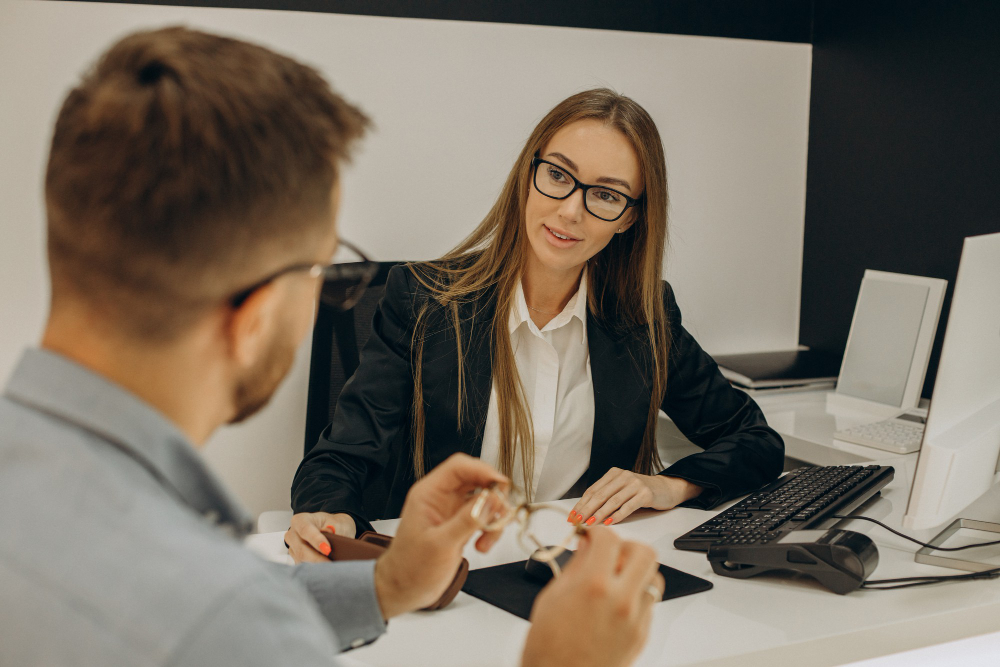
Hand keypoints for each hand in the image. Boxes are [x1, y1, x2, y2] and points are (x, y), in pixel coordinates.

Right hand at [285, 512, 356, 562]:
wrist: (333, 529)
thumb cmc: (335, 524)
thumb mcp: (338, 523)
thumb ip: (335, 527)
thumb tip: (330, 532)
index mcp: (301, 520)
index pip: (305, 530)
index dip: (316, 540)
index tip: (328, 549)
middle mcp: (293, 534)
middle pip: (301, 549)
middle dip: (317, 559)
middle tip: (331, 565)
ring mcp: (293, 548)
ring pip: (301, 560)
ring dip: (316, 566)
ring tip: (331, 568)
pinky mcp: (296, 559)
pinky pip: (303, 566)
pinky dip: (315, 569)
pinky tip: (326, 570)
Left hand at [373, 453, 507, 618]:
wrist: (403, 590)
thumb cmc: (409, 569)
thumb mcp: (440, 545)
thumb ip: (466, 521)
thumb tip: (490, 500)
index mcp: (429, 494)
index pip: (459, 467)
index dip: (482, 470)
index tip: (500, 484)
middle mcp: (441, 498)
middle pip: (476, 479)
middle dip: (493, 496)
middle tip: (499, 513)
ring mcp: (451, 511)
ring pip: (484, 499)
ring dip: (493, 516)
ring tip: (488, 537)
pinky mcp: (460, 525)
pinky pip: (484, 516)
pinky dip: (490, 528)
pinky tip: (483, 544)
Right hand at [521, 526, 663, 666]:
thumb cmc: (549, 648)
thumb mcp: (552, 597)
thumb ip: (575, 566)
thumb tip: (586, 545)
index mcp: (594, 586)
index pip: (610, 539)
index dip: (599, 531)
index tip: (593, 535)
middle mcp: (621, 601)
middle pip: (644, 552)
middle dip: (626, 545)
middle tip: (610, 552)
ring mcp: (635, 620)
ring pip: (654, 577)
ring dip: (637, 571)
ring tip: (616, 577)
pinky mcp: (641, 635)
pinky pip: (649, 603)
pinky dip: (636, 595)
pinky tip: (615, 602)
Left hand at [569, 469, 702, 525]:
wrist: (665, 489)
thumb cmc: (640, 492)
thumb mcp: (622, 489)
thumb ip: (606, 496)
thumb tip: (585, 512)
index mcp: (614, 474)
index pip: (593, 490)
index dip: (581, 504)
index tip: (572, 516)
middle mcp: (623, 476)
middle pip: (600, 495)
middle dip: (586, 510)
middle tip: (576, 521)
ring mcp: (635, 484)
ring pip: (612, 501)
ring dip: (599, 514)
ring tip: (590, 524)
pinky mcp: (645, 494)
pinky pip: (628, 506)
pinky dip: (617, 516)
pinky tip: (608, 523)